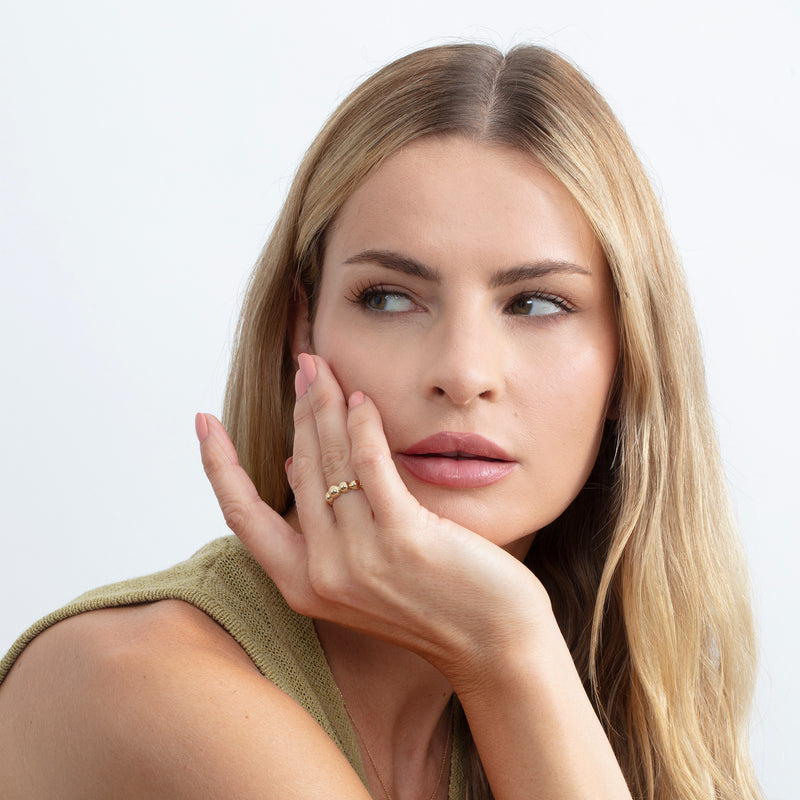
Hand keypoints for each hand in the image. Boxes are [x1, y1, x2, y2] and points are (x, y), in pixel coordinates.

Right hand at [196, 353, 550, 685]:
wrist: (493, 645)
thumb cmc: (432, 602)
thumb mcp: (362, 573)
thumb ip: (323, 527)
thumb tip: (292, 466)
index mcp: (302, 585)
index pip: (242, 515)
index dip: (218, 465)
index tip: (203, 421)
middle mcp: (322, 574)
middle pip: (297, 469)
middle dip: (298, 409)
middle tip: (303, 365)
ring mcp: (361, 558)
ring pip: (330, 462)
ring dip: (327, 407)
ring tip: (325, 370)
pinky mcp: (404, 538)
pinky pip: (371, 466)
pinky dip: (362, 426)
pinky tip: (362, 400)